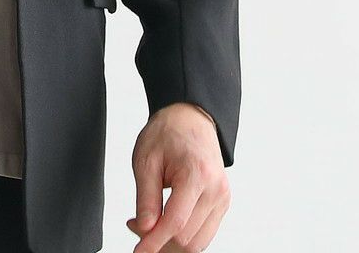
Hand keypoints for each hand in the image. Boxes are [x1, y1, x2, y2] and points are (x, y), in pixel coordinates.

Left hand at [125, 103, 230, 252]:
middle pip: (188, 238)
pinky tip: (164, 223)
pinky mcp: (222, 203)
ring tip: (148, 225)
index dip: (154, 241)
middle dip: (159, 241)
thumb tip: (143, 230)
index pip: (176, 223)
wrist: (190, 118)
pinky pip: (204, 233)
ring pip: (198, 242)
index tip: (139, 251)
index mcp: (197, 174)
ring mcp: (222, 198)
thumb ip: (145, 197)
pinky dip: (183, 235)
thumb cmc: (167, 133)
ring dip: (172, 242)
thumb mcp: (146, 160)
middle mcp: (216, 190)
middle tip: (135, 227)